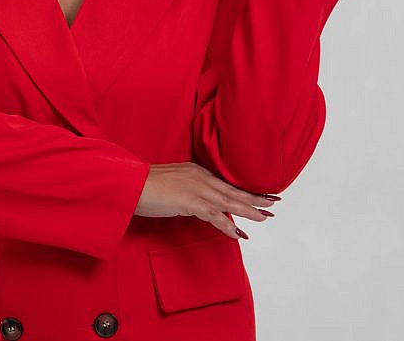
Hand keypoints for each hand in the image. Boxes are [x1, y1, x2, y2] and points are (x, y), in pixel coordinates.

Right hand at [135, 161, 278, 239]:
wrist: (130, 184)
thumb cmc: (143, 184)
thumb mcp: (170, 182)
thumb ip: (185, 188)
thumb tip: (193, 201)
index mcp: (195, 170)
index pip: (224, 181)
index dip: (242, 189)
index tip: (258, 193)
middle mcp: (200, 177)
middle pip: (232, 189)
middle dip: (254, 198)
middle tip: (273, 203)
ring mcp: (196, 189)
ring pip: (229, 201)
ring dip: (249, 211)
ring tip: (265, 218)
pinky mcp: (190, 202)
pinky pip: (215, 216)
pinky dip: (228, 225)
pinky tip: (239, 234)